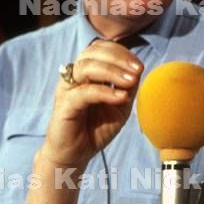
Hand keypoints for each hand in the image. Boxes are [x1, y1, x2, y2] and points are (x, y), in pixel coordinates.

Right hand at [39, 39, 143, 168]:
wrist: (76, 155)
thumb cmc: (97, 128)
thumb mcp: (120, 105)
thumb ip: (128, 86)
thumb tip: (138, 69)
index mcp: (86, 72)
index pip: (100, 49)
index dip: (121, 52)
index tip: (139, 65)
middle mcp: (74, 76)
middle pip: (92, 52)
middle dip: (118, 58)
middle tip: (138, 70)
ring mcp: (67, 89)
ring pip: (86, 67)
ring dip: (112, 71)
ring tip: (131, 81)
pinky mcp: (64, 106)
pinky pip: (84, 92)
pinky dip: (105, 92)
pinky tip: (121, 97)